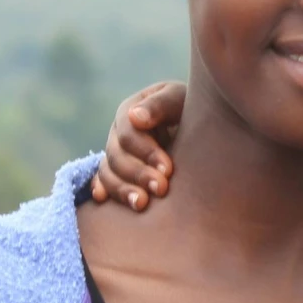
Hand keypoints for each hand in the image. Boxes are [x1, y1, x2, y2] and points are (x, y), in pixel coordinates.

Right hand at [88, 82, 186, 210]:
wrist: (201, 129)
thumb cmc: (191, 109)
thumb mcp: (179, 99)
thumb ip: (159, 105)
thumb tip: (136, 117)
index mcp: (131, 111)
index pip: (128, 134)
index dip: (145, 152)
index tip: (167, 169)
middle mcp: (119, 133)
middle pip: (116, 156)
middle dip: (138, 174)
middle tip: (161, 189)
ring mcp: (117, 153)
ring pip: (108, 172)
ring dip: (122, 189)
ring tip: (141, 204)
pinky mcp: (119, 172)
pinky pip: (104, 181)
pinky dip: (102, 189)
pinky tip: (102, 199)